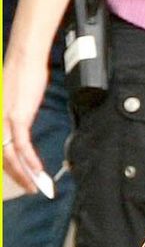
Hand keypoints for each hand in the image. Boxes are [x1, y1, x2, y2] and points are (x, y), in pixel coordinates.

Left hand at [2, 52, 49, 192]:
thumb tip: (18, 130)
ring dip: (24, 174)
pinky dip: (30, 161)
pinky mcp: (16, 117)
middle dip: (16, 176)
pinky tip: (38, 172)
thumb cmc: (21, 74)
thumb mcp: (13, 100)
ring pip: (9, 156)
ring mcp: (3, 120)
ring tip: (35, 187)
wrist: (25, 58)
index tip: (20, 179)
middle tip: (29, 189)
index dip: (8, 168)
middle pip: (1, 157)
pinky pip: (22, 146)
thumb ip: (12, 117)